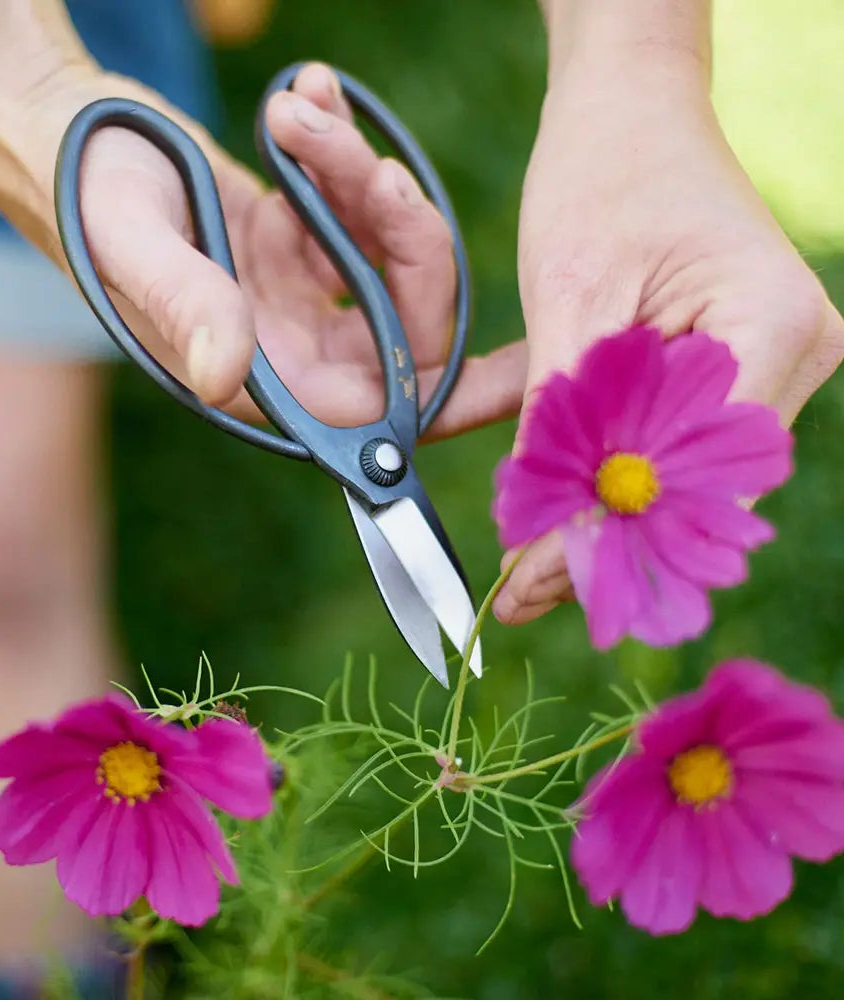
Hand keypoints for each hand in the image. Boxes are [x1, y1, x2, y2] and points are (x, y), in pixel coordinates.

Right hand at [71, 63, 527, 439]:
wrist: (55, 129)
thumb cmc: (78, 187)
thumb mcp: (127, 241)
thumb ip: (183, 306)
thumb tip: (229, 380)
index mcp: (255, 371)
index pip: (372, 411)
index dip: (446, 400)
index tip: (514, 373)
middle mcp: (284, 347)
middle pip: (401, 328)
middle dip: (410, 246)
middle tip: (378, 171)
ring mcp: (292, 296)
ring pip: (384, 260)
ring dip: (364, 180)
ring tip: (304, 111)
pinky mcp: (292, 246)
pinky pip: (353, 215)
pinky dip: (343, 157)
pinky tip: (307, 100)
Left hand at [494, 50, 843, 624]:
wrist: (628, 111)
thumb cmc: (600, 176)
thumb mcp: (566, 300)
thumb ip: (563, 417)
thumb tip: (544, 530)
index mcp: (770, 327)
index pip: (696, 474)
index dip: (614, 536)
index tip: (536, 584)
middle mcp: (792, 357)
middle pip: (698, 491)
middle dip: (607, 543)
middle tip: (524, 596)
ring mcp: (769, 366)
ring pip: (685, 478)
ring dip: (605, 518)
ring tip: (530, 574)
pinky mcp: (731, 369)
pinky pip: (674, 445)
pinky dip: (613, 477)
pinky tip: (556, 513)